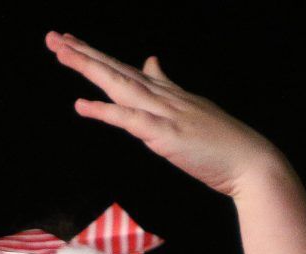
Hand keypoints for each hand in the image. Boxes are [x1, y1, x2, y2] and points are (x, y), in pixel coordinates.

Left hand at [46, 32, 283, 198]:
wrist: (253, 164)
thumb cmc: (224, 144)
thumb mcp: (192, 110)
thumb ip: (168, 86)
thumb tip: (150, 63)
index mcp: (168, 94)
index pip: (126, 70)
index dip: (97, 56)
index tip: (71, 43)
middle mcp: (164, 97)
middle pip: (117, 70)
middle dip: (83, 54)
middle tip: (53, 38)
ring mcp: (165, 114)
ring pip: (120, 86)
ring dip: (89, 68)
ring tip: (61, 53)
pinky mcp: (167, 136)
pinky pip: (130, 121)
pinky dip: (105, 112)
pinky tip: (81, 106)